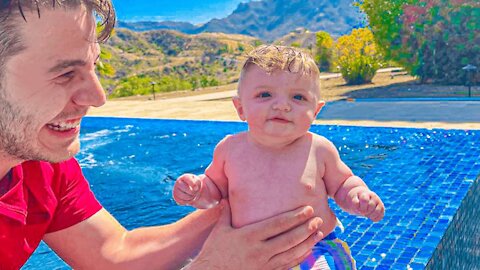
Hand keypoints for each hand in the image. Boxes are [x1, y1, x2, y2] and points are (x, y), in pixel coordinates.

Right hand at [173, 173, 202, 205]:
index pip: (188, 180)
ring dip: (190, 198)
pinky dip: (186, 202)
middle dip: (193, 193)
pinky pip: (181, 202)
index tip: (197, 188)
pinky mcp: (175, 196)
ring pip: (184, 196)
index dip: (193, 185)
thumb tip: (195, 188)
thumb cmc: (195, 184)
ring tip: (192, 195)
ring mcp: (175, 189)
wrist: (190, 188)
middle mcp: (178, 182)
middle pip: (187, 190)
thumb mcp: (198, 181)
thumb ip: (197, 183)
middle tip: (195, 192)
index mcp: (185, 177)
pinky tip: (188, 199)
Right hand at [185, 200, 323, 269]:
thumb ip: (226, 213)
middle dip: (306, 228)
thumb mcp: (219, 230)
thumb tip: (227, 197)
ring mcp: (263, 265)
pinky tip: (307, 250)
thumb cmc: (213, 252)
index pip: (277, 224)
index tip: (307, 209)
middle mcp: (259, 251)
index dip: (294, 217)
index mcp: (249, 236)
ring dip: (307, 243)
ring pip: (291, 253)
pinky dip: (299, 257)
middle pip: (289, 239)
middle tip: (318, 219)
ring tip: (318, 233)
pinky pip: (287, 265)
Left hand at [348, 187, 384, 221]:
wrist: (362, 196)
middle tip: (362, 211)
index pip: (364, 200)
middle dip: (365, 211)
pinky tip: (371, 218)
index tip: (358, 209)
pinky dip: (375, 219)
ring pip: (377, 211)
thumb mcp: (353, 199)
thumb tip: (362, 211)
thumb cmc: (357, 198)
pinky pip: (381, 216)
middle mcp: (374, 197)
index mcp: (366, 194)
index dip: (360, 207)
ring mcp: (379, 202)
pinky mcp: (382, 208)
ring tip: (367, 215)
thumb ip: (355, 203)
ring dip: (371, 216)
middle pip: (371, 206)